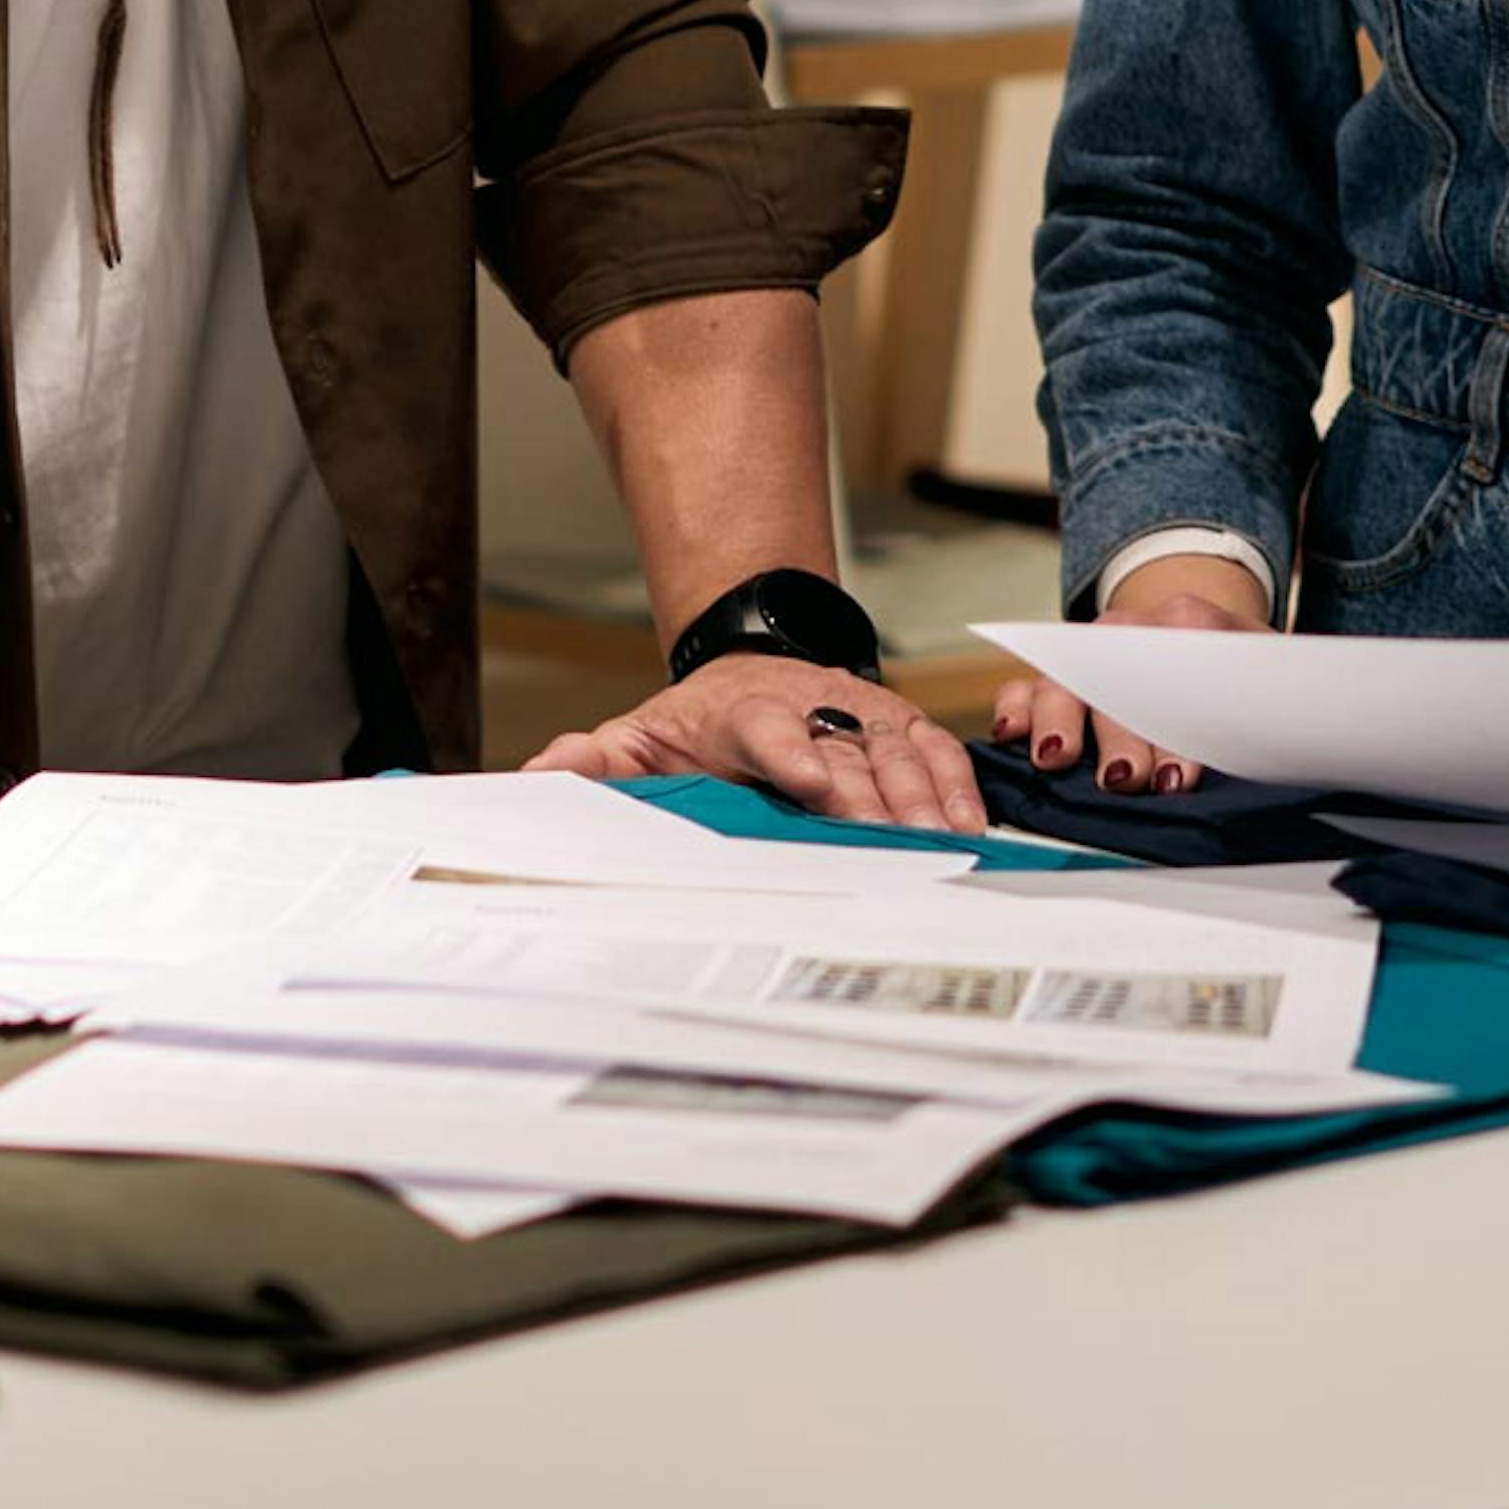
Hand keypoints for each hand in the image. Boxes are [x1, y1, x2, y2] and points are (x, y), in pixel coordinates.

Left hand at [530, 655, 983, 836]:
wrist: (752, 664)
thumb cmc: (694, 724)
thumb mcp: (636, 738)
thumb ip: (592, 762)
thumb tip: (538, 778)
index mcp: (742, 712)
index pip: (768, 728)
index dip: (792, 753)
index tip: (811, 785)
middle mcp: (809, 705)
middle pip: (845, 749)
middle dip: (873, 795)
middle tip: (899, 844)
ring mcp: (857, 711)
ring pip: (896, 748)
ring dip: (922, 795)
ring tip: (944, 842)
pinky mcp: (895, 722)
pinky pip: (932, 746)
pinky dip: (955, 782)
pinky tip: (970, 823)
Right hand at [988, 560, 1271, 795]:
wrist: (1199, 639)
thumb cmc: (1234, 672)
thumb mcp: (1267, 672)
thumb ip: (1273, 695)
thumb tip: (1290, 735)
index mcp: (1185, 621)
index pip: (1176, 671)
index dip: (1176, 727)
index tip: (1180, 775)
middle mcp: (1125, 629)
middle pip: (1113, 681)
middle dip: (1119, 734)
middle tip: (1126, 778)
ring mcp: (1084, 652)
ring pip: (1060, 680)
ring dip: (1059, 721)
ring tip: (1059, 759)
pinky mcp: (1053, 678)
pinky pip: (1021, 686)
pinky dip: (1013, 708)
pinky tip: (1012, 736)